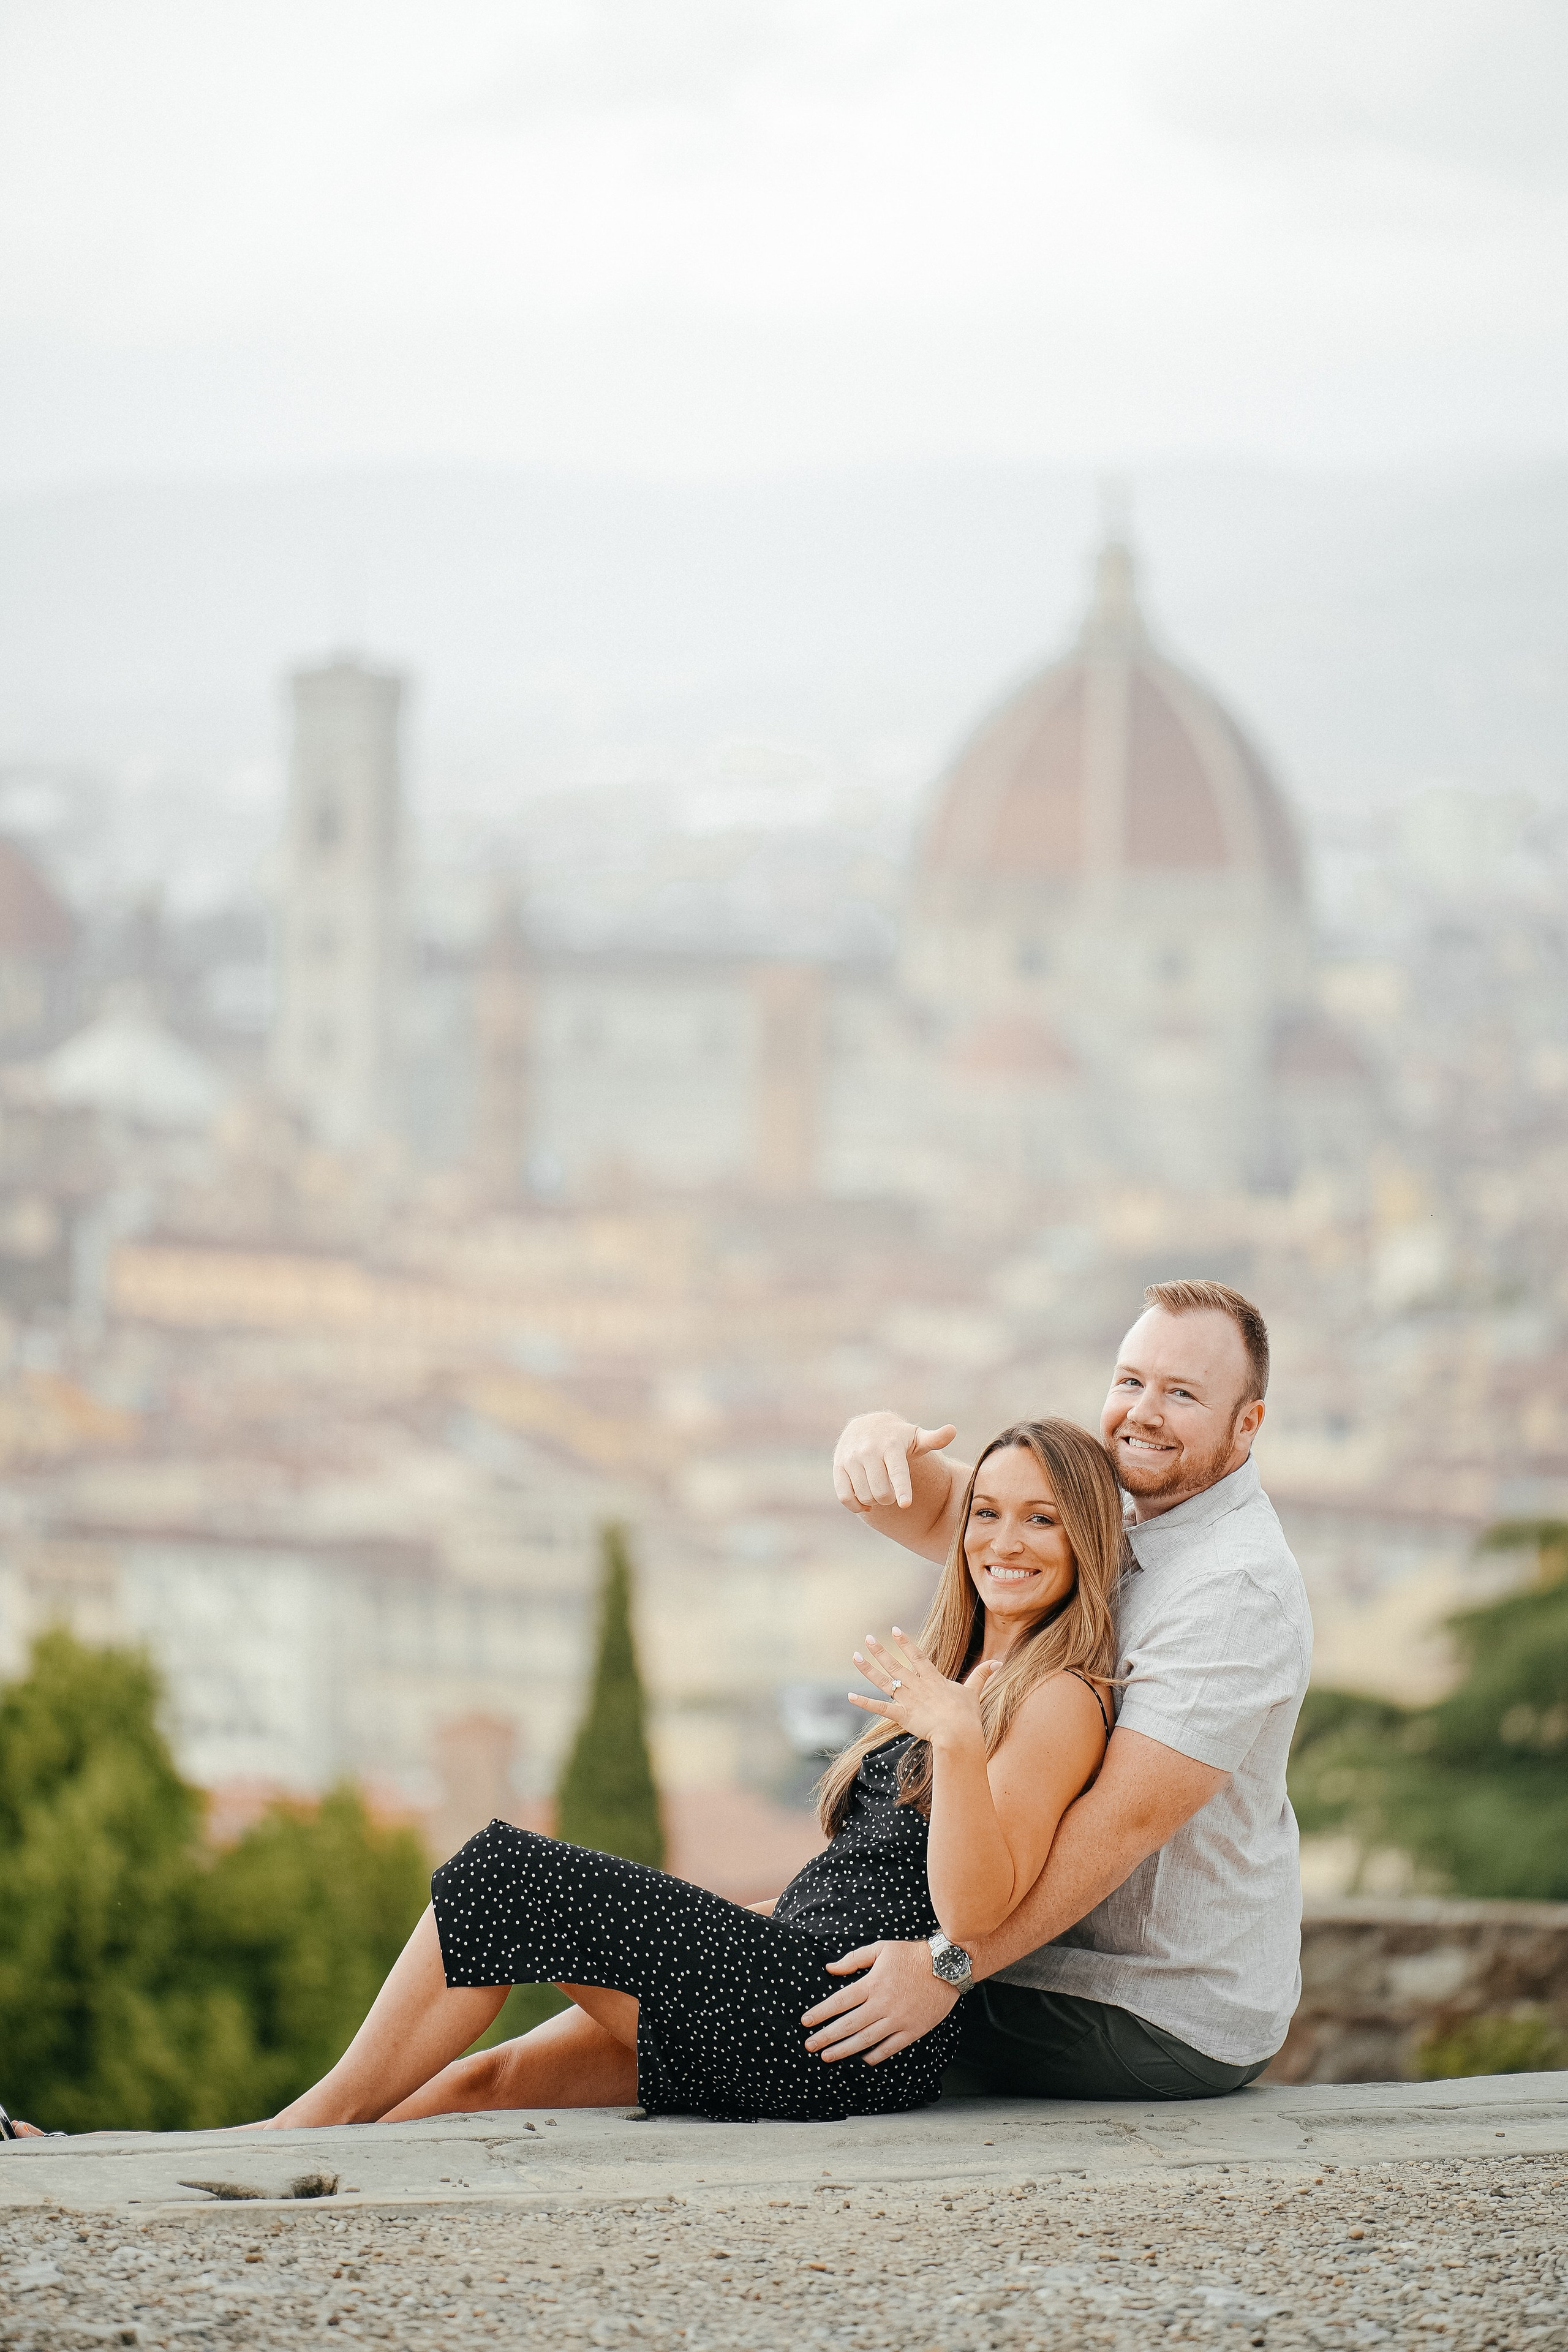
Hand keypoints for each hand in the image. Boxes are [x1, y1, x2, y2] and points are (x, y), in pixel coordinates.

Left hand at [801, 1939, 958, 2062]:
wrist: (947, 1966)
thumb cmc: (912, 1955)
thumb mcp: (881, 1949)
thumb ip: (853, 1959)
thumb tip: (829, 1968)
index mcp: (872, 1983)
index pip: (839, 2002)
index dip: (820, 2013)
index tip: (806, 2022)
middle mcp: (883, 2004)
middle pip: (848, 2025)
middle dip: (826, 2037)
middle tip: (809, 2046)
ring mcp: (898, 2019)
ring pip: (866, 2039)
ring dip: (845, 2050)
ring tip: (828, 2056)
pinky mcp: (913, 2030)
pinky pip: (891, 2047)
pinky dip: (876, 2055)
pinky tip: (863, 2059)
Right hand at [833, 1413, 956, 1511]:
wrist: (866, 1425)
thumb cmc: (898, 1437)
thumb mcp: (916, 1436)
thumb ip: (934, 1439)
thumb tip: (952, 1431)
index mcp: (891, 1446)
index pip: (897, 1471)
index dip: (902, 1489)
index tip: (905, 1504)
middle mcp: (869, 1451)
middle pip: (881, 1491)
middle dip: (890, 1499)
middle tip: (893, 1494)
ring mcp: (851, 1459)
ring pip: (864, 1495)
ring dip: (875, 1502)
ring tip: (880, 1493)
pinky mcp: (838, 1467)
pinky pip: (845, 1496)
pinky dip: (856, 1505)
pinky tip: (865, 1502)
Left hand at [850, 1627, 991, 1748]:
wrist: (957, 1732)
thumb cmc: (967, 1715)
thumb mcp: (974, 1692)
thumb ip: (982, 1675)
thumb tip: (999, 1662)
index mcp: (932, 1678)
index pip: (916, 1655)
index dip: (905, 1642)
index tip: (894, 1630)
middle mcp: (916, 1685)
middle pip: (895, 1664)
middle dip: (880, 1650)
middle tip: (867, 1638)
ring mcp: (907, 1699)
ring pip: (883, 1681)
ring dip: (867, 1669)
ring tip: (855, 1656)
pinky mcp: (901, 1715)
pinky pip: (879, 1707)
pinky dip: (864, 1702)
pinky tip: (850, 1696)